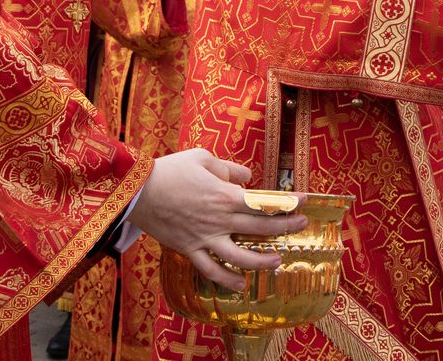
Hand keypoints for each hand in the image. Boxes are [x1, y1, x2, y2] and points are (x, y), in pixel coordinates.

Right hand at [127, 149, 307, 289]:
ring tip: (277, 261)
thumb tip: (246, 178)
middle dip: (285, 227)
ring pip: (240, 257)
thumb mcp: (203, 158)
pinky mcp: (189, 249)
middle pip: (260, 228)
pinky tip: (240, 284)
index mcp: (225, 196)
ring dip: (262, 261)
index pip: (264, 202)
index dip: (288, 202)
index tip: (304, 201)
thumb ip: (229, 168)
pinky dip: (226, 279)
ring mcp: (205, 238)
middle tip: (301, 226)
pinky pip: (210, 269)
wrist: (137, 192)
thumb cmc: (171, 170)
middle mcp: (220, 220)